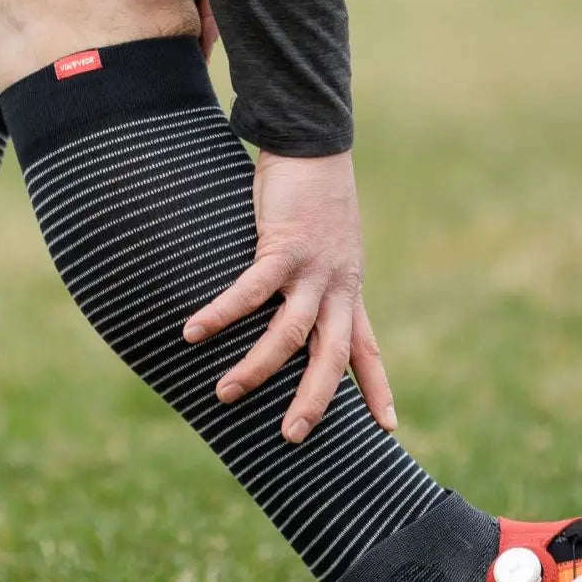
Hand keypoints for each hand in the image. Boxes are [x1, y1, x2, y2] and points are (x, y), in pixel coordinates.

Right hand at [182, 150, 396, 440]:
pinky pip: (251, 291)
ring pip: (290, 333)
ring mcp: (313, 269)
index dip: (376, 389)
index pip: (367, 349)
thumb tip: (289, 303)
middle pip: (332, 356)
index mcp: (347, 290)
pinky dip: (222, 313)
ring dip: (257, 367)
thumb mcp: (326, 246)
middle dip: (314, 399)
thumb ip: (314, 279)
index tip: (387, 427)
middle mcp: (337, 287)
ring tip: (225, 393)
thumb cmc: (315, 195)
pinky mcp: (283, 246)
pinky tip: (193, 332)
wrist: (316, 144)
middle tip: (292, 436)